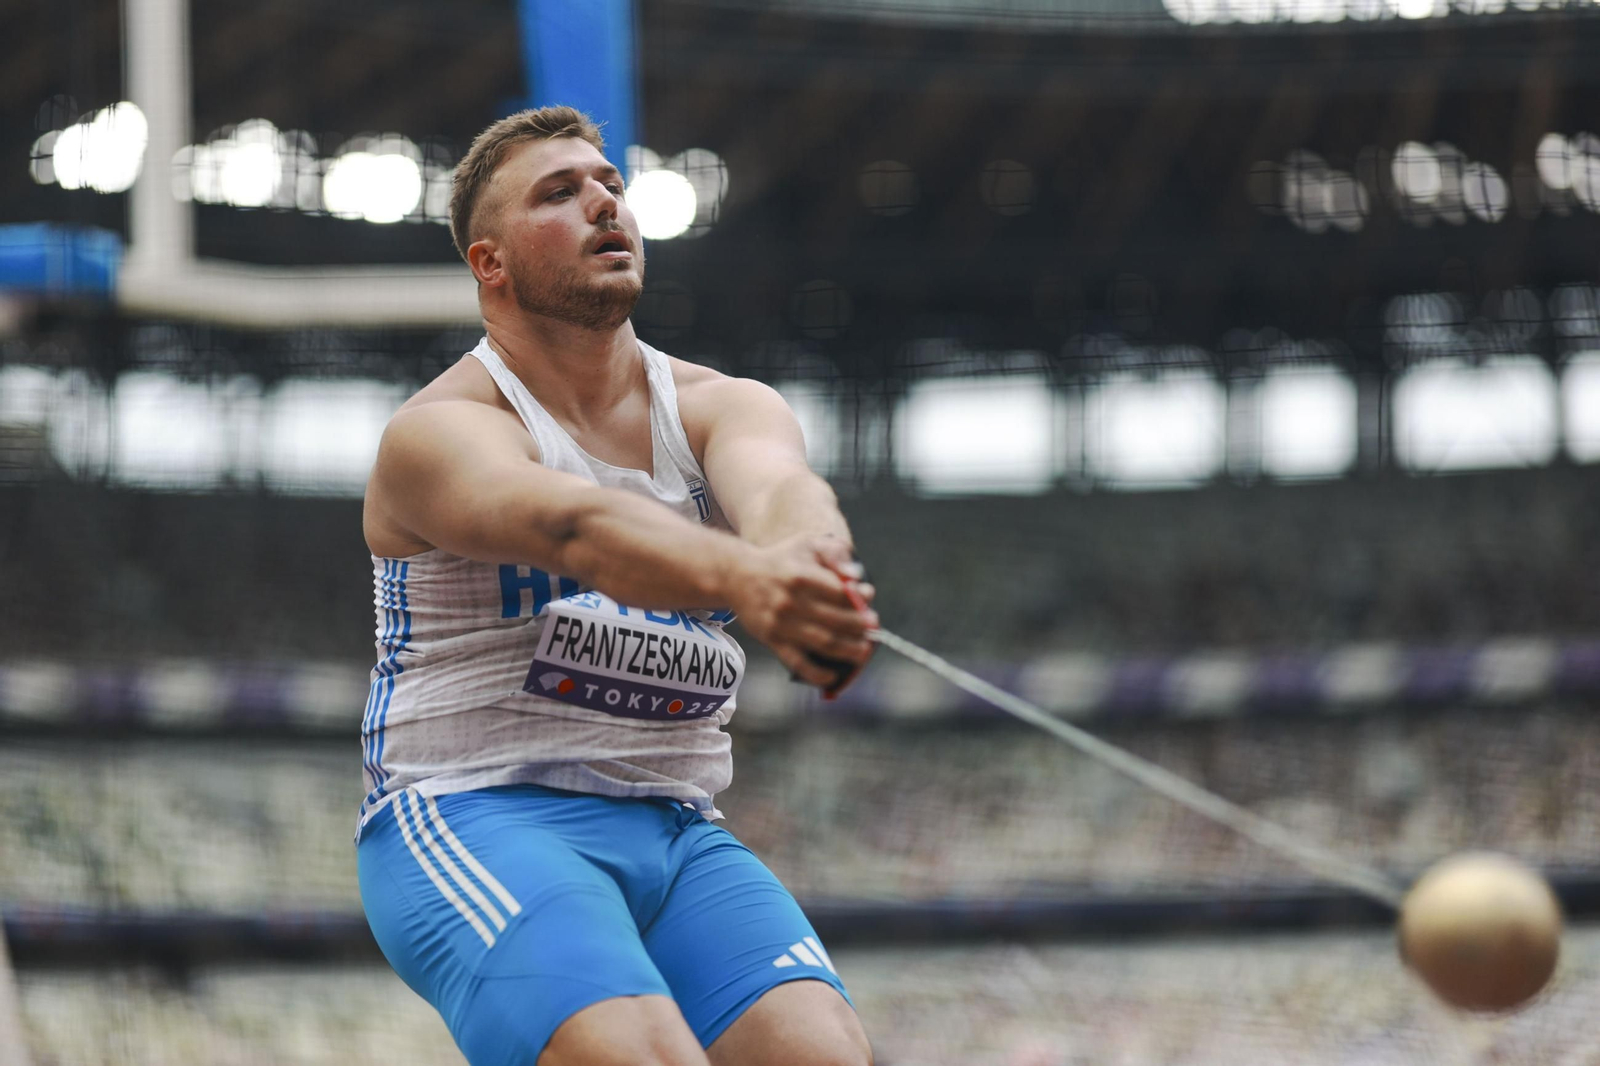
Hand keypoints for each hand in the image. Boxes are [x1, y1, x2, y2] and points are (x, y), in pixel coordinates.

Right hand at [725, 534, 878, 688]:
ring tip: (864, 651)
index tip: (869, 595)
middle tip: (874, 627)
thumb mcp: (806, 544)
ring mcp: (781, 624)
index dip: (859, 597)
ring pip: (822, 642)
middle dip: (860, 626)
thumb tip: (856, 575)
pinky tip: (833, 675)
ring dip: (848, 650)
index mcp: (801, 576)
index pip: (839, 592)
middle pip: (835, 620)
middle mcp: (790, 602)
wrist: (736, 576)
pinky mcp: (772, 640)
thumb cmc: (780, 560)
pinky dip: (816, 673)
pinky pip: (797, 662)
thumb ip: (834, 553)